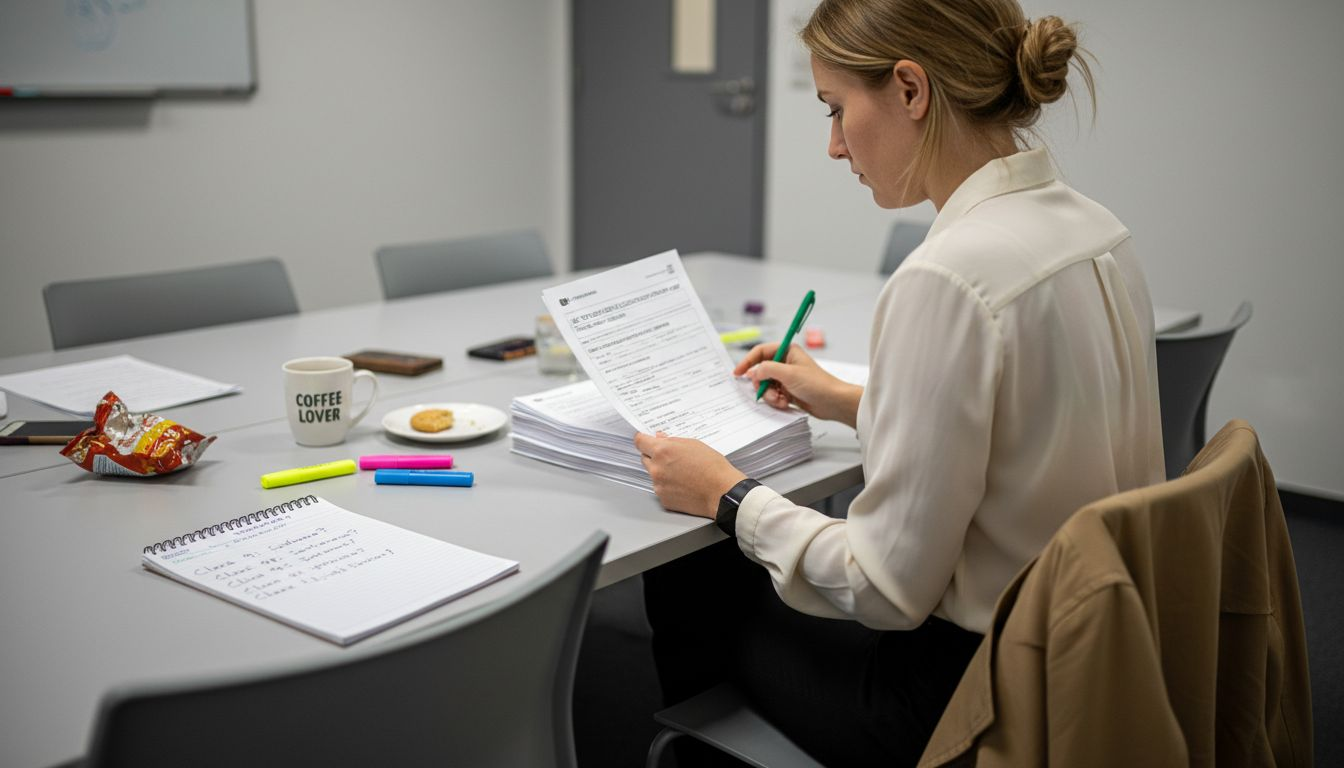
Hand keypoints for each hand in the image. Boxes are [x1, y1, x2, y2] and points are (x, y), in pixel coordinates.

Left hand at [634, 432, 745, 518]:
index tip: (645, 440)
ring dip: (662, 472)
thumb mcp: (695, 444)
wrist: (722, 493)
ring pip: (653, 474)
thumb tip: (660, 438)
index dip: (643, 439)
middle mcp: (656, 468)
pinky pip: (660, 489)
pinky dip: (668, 486)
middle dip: (654, 456)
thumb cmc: (713, 468)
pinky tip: (683, 485)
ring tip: (683, 473)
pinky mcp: (663, 499)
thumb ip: (673, 441)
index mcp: (662, 451)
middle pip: (644, 458)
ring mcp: (658, 485)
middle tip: (671, 458)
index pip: (640, 441)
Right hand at [733, 343, 862, 427]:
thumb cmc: (817, 384)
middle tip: (765, 391)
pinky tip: (786, 403)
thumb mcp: (789, 374)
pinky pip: (774, 395)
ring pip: (766, 385)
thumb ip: (767, 369)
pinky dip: (777, 400)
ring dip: (770, 395)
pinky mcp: (789, 391)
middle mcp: (786, 363)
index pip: (761, 352)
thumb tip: (753, 372)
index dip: (748, 361)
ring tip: (780, 400)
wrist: (833, 402)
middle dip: (762, 384)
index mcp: (787, 351)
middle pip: (761, 371)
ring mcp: (787, 378)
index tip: (738, 373)